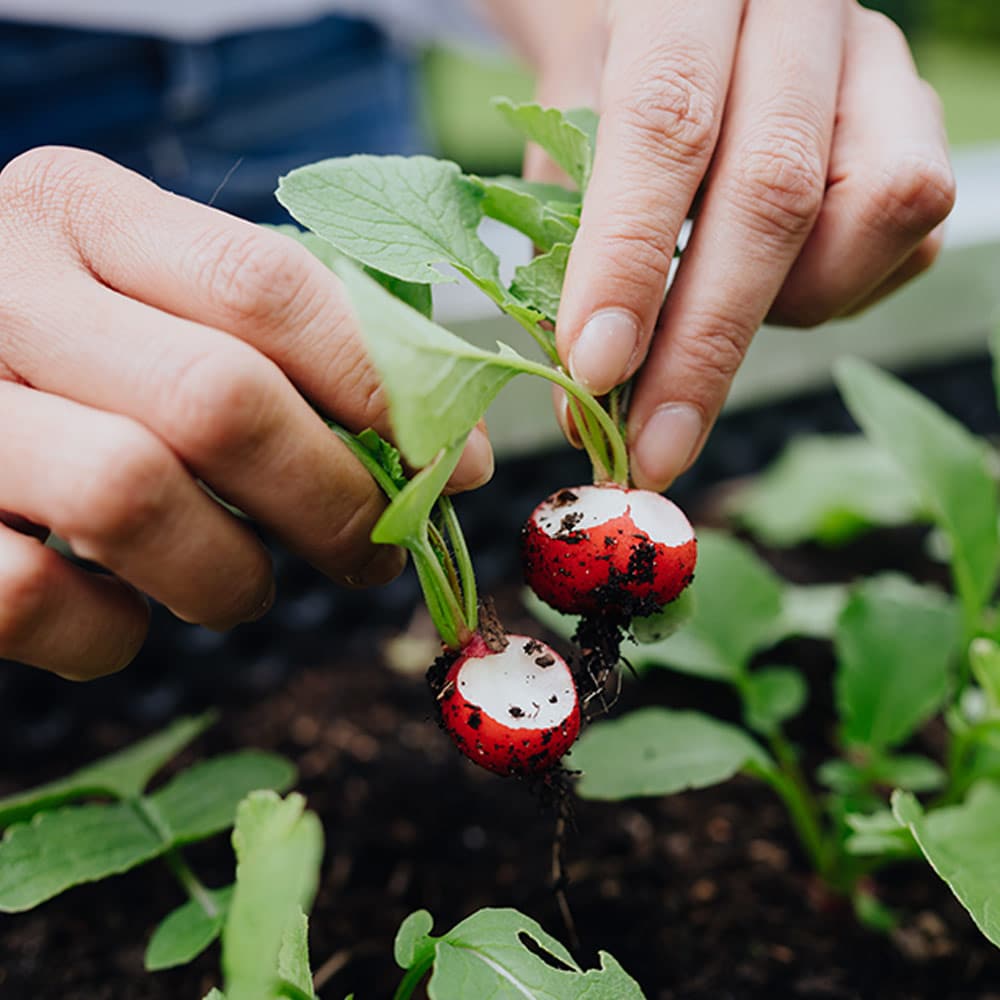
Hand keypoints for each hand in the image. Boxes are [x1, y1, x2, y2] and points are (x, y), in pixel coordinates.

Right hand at [0, 148, 492, 679]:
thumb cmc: (80, 364)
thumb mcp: (161, 310)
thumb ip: (286, 352)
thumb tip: (452, 454)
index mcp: (81, 212)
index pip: (266, 286)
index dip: (385, 390)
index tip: (454, 466)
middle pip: (219, 399)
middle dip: (334, 501)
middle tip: (376, 552)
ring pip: (130, 497)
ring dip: (229, 574)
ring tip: (244, 585)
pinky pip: (35, 597)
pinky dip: (111, 634)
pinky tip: (124, 613)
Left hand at [526, 0, 954, 489]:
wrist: (678, 1)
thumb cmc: (610, 69)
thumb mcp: (563, 125)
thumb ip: (571, 238)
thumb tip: (585, 395)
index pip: (667, 123)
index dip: (632, 261)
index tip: (594, 372)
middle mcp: (799, 13)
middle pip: (775, 190)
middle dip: (704, 346)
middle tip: (650, 450)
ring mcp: (876, 62)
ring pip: (875, 215)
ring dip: (786, 312)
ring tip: (712, 320)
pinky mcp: (917, 118)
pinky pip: (905, 240)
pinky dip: (832, 294)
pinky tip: (771, 286)